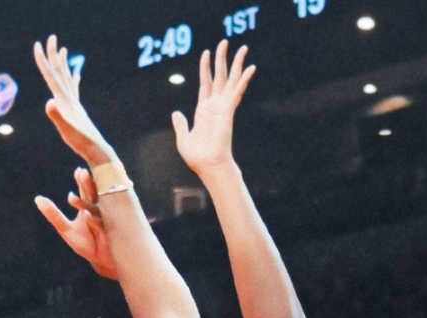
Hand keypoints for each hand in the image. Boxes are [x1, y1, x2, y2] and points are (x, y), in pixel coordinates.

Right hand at [32, 36, 116, 166]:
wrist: (97, 149)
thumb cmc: (81, 142)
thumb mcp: (66, 129)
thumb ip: (57, 116)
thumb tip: (50, 102)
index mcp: (65, 100)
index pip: (51, 76)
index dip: (43, 60)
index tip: (37, 44)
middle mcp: (70, 98)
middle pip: (60, 71)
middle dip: (54, 54)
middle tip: (52, 37)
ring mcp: (75, 103)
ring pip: (67, 77)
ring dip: (64, 63)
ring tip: (65, 50)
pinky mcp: (78, 110)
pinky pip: (74, 90)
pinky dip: (74, 80)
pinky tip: (77, 75)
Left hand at [34, 167, 120, 279]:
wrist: (101, 262)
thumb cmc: (86, 243)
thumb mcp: (65, 229)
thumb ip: (52, 214)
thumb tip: (37, 198)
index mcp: (88, 207)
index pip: (86, 190)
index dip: (82, 180)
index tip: (78, 171)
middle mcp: (98, 211)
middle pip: (93, 195)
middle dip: (88, 184)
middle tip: (83, 172)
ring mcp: (104, 222)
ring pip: (96, 208)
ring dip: (88, 201)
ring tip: (76, 195)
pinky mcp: (107, 234)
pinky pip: (100, 225)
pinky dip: (93, 220)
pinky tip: (86, 214)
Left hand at [171, 40, 253, 174]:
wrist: (207, 165)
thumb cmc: (197, 157)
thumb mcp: (183, 137)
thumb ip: (181, 124)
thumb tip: (176, 113)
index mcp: (204, 110)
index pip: (205, 83)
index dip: (205, 68)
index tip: (206, 53)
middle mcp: (215, 105)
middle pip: (219, 77)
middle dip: (222, 59)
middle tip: (225, 42)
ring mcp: (223, 106)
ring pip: (230, 80)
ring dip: (236, 63)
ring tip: (242, 47)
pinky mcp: (228, 110)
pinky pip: (236, 91)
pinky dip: (243, 79)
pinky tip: (250, 67)